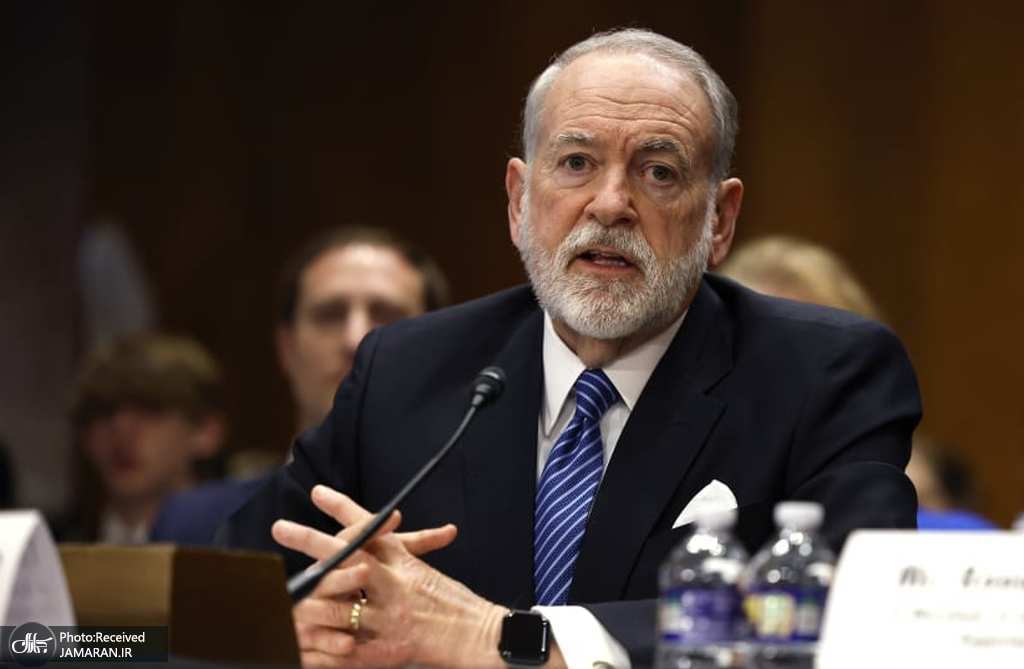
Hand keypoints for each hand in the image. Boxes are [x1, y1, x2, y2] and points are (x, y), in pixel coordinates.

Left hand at [272, 485, 506, 668]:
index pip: (368, 528)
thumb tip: (382, 519)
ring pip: (337, 606)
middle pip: (345, 556)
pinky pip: (342, 652)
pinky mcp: (383, 651)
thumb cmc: (451, 600)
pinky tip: (297, 645)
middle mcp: (392, 584)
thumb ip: (395, 544)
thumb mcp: (420, 566)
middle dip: (310, 540)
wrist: (479, 635)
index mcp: (402, 561)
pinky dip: (318, 651)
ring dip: (305, 601)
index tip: (316, 492)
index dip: (341, 507)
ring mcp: (386, 618)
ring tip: (280, 593)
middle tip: (280, 526)